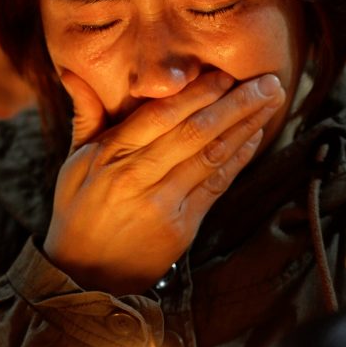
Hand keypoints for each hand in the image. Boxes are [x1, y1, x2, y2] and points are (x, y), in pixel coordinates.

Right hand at [43, 70, 286, 293]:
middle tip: (267, 81)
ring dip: (246, 126)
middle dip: (236, 103)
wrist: (85, 274)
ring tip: (272, 101)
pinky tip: (254, 138)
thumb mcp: (72, 163)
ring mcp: (162, 203)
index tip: (224, 74)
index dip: (197, 93)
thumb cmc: (79, 212)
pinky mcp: (182, 227)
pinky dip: (238, 160)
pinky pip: (216, 186)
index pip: (160, 115)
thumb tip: (73, 71)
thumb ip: (85, 116)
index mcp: (110, 154)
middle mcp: (137, 176)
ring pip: (211, 155)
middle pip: (194, 131)